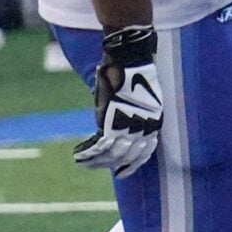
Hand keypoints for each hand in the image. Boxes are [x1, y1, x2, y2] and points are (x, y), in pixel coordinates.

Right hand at [74, 25, 163, 176]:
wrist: (130, 60)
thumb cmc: (133, 72)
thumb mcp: (139, 96)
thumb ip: (131, 112)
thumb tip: (119, 118)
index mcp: (153, 123)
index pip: (144, 152)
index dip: (133, 164)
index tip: (123, 171)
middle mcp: (143, 129)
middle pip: (127, 156)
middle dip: (112, 165)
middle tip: (98, 168)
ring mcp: (128, 128)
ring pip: (112, 155)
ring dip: (97, 162)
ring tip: (85, 164)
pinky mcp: (112, 123)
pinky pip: (99, 146)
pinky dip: (88, 154)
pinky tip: (78, 156)